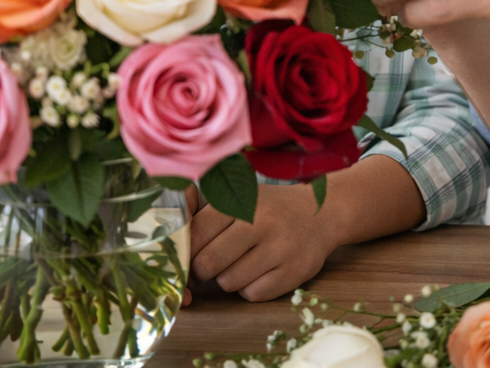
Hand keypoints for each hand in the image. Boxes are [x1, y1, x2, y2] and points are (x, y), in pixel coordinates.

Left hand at [188, 183, 336, 301]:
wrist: (323, 212)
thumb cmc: (269, 207)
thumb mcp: (239, 195)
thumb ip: (201, 209)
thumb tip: (166, 231)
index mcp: (241, 201)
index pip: (195, 234)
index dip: (187, 251)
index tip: (190, 254)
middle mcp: (260, 222)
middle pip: (208, 263)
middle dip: (203, 270)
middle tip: (211, 264)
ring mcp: (280, 248)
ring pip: (229, 282)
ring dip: (228, 279)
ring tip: (241, 263)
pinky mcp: (294, 272)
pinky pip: (253, 294)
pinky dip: (250, 289)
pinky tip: (260, 272)